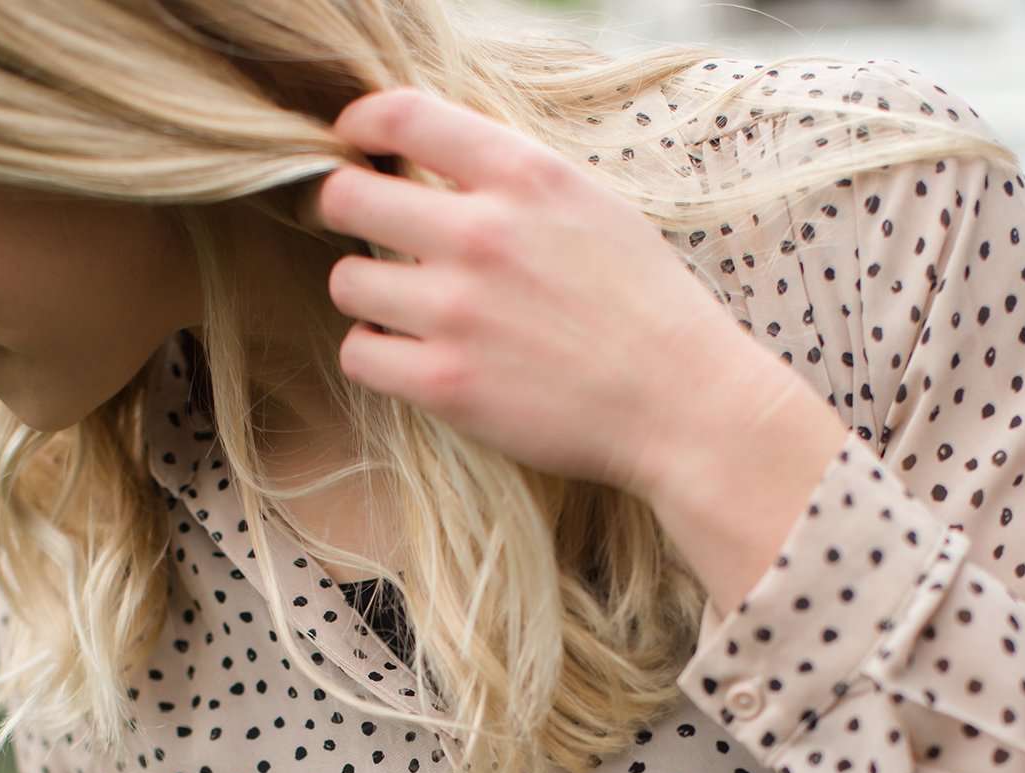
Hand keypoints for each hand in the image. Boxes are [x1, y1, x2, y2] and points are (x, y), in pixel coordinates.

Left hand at [296, 85, 766, 501]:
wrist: (682, 404)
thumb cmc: (648, 310)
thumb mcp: (594, 208)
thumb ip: (517, 184)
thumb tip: (443, 170)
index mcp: (525, 176)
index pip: (404, 117)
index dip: (360, 127)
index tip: (355, 143)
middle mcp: (482, 235)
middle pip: (347, 198)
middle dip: (342, 211)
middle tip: (360, 232)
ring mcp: (458, 312)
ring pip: (347, 281)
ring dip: (365, 294)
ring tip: (399, 308)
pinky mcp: (446, 384)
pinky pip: (359, 353)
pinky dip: (373, 354)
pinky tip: (405, 356)